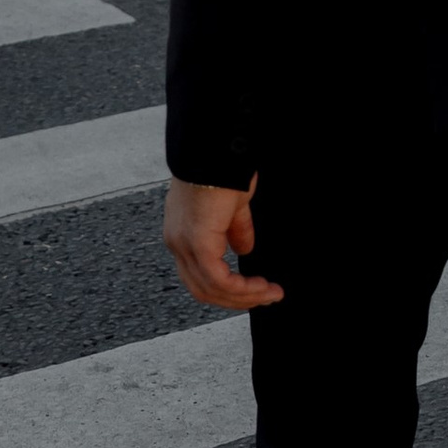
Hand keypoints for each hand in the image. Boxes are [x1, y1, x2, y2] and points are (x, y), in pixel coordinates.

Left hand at [164, 175, 284, 309]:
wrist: (215, 148)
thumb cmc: (222, 165)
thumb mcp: (231, 205)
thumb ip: (235, 229)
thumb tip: (244, 250)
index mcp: (181, 233)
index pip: (199, 275)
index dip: (228, 287)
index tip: (257, 288)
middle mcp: (177, 242)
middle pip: (202, 289)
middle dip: (238, 299)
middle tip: (267, 297)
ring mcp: (183, 244)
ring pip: (210, 289)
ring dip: (244, 296)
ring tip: (270, 293)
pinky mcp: (197, 243)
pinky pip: (218, 279)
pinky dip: (241, 288)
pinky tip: (261, 286)